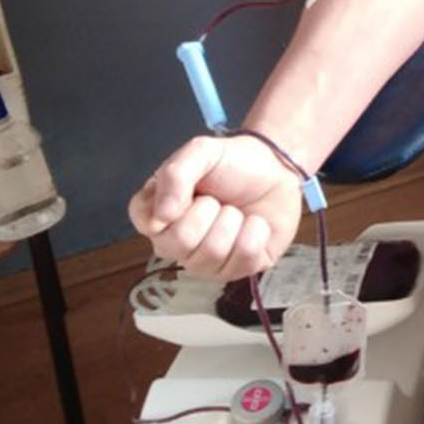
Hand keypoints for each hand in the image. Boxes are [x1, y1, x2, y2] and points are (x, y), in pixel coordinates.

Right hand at [128, 134, 303, 279]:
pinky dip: (256, 232)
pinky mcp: (238, 270)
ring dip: (233, 221)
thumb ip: (175, 175)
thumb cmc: (233, 163)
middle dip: (209, 210)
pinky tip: (254, 224)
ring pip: (213, 253)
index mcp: (157, 214)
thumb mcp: (201, 153)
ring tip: (236, 211)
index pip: (146, 222)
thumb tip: (161, 217)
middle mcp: (175, 244)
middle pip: (180, 242)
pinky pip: (244, 259)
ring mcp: (205, 262)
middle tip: (218, 200)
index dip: (173, 205)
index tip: (192, 190)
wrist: (277, 170)